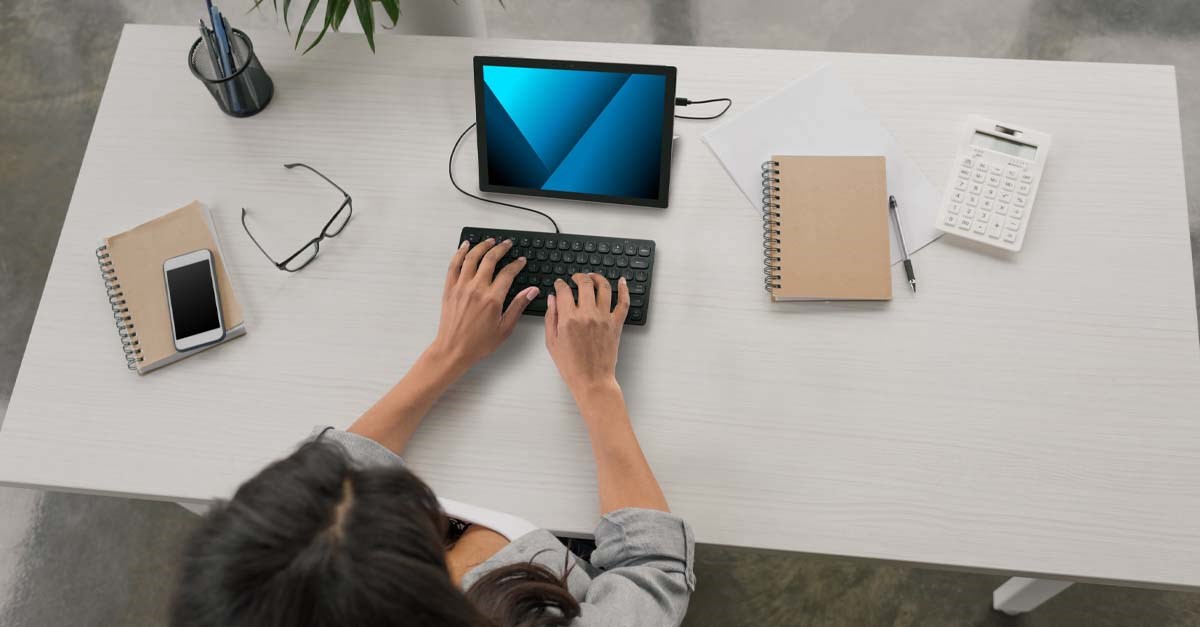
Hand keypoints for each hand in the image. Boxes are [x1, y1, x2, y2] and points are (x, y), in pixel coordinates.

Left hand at [431, 238, 538, 370]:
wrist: (453, 349)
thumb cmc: (478, 343)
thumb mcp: (505, 328)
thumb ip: (518, 306)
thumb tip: (531, 291)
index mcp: (492, 299)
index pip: (508, 273)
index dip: (517, 264)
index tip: (521, 261)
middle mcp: (476, 289)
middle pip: (490, 259)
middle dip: (501, 248)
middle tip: (507, 244)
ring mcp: (461, 287)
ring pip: (471, 258)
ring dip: (482, 246)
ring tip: (490, 241)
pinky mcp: (450, 289)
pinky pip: (454, 265)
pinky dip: (460, 253)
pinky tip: (466, 246)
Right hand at [544, 273, 628, 394]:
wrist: (592, 380)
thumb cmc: (571, 366)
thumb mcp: (552, 342)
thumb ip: (551, 317)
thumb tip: (552, 299)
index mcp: (569, 319)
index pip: (564, 291)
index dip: (560, 284)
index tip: (559, 284)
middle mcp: (587, 315)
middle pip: (584, 284)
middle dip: (579, 276)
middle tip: (576, 278)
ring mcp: (604, 318)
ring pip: (604, 288)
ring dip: (598, 278)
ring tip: (593, 277)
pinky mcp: (616, 324)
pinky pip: (624, 303)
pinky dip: (624, 290)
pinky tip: (622, 282)